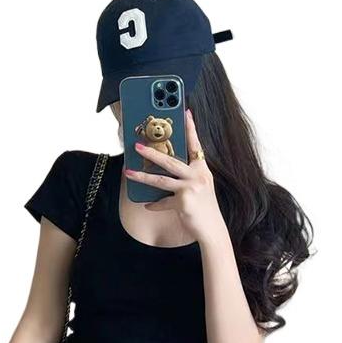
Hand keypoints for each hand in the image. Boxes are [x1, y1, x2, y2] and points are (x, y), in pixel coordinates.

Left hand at [125, 108, 224, 242]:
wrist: (212, 230)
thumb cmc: (204, 209)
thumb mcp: (200, 188)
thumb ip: (187, 177)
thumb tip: (164, 172)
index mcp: (202, 170)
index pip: (195, 145)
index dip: (191, 128)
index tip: (186, 112)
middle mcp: (198, 176)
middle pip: (170, 160)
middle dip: (152, 152)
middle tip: (137, 145)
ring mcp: (191, 188)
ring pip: (161, 180)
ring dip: (142, 176)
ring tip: (129, 172)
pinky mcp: (183, 202)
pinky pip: (163, 202)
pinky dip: (154, 205)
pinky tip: (147, 205)